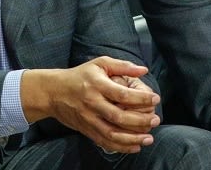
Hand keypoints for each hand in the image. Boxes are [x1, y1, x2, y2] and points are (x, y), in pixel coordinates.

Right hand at [21, 57, 160, 153]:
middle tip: (156, 119)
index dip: (140, 98)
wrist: (53, 92)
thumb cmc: (80, 75)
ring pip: (112, 133)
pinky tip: (135, 146)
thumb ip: (122, 66)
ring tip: (149, 138)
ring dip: (133, 138)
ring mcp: (88, 119)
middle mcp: (92, 103)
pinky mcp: (86, 130)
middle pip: (119, 117)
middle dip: (141, 120)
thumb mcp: (100, 63)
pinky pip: (104, 142)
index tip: (156, 99)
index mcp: (97, 85)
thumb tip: (144, 70)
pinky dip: (120, 147)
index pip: (122, 94)